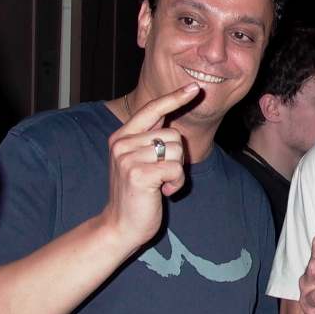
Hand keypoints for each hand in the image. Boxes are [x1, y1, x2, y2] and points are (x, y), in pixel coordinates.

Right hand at [99, 85, 199, 252]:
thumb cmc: (137, 194)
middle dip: (177, 157)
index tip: (193, 87)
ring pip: (176, 151)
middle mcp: (122, 143)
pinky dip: (176, 183)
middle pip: (173, 134)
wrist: (120, 226)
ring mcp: (127, 158)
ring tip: (160, 184)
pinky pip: (175, 168)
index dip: (174, 98)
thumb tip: (170, 112)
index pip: (151, 109)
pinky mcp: (138, 174)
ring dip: (177, 172)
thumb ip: (150, 138)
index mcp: (121, 136)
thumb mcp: (139, 161)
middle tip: (161, 176)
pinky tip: (162, 192)